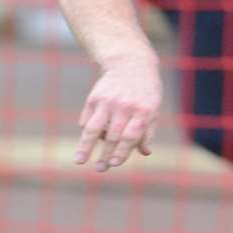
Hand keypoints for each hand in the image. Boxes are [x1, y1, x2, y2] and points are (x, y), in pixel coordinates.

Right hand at [73, 55, 160, 171]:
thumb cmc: (145, 91)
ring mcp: (107, 101)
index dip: (122, 151)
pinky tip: (87, 141)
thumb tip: (145, 153)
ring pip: (93, 128)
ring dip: (85, 146)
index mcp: (143, 110)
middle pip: (112, 135)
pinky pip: (87, 119)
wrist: (130, 63)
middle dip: (105, 155)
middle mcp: (124, 106)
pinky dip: (87, 131)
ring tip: (79, 161)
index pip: (130, 136)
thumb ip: (148, 132)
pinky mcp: (94, 97)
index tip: (114, 163)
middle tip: (100, 169)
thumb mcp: (153, 109)